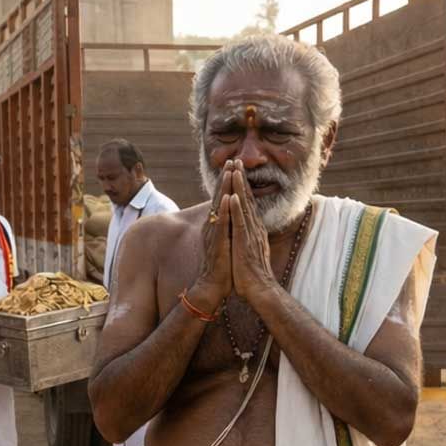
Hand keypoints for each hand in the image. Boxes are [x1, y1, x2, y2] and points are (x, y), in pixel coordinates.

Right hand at [192, 162, 233, 311]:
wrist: (213, 285)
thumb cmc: (221, 265)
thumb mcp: (225, 241)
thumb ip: (227, 227)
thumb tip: (233, 215)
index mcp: (217, 224)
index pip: (223, 198)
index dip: (227, 182)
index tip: (233, 165)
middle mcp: (213, 225)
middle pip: (220, 197)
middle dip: (226, 178)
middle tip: (232, 160)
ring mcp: (214, 233)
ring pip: (219, 207)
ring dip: (224, 189)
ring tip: (229, 172)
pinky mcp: (217, 243)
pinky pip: (221, 224)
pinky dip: (225, 210)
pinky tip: (229, 199)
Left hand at [230, 163, 275, 301]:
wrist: (260, 290)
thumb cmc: (251, 273)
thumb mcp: (248, 248)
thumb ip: (247, 235)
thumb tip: (245, 227)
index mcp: (253, 229)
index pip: (247, 202)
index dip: (243, 185)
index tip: (237, 169)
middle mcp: (254, 228)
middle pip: (248, 199)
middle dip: (242, 179)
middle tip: (237, 160)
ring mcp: (250, 235)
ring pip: (245, 207)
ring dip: (240, 188)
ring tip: (235, 171)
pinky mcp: (245, 244)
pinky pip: (240, 224)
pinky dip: (236, 210)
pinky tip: (233, 198)